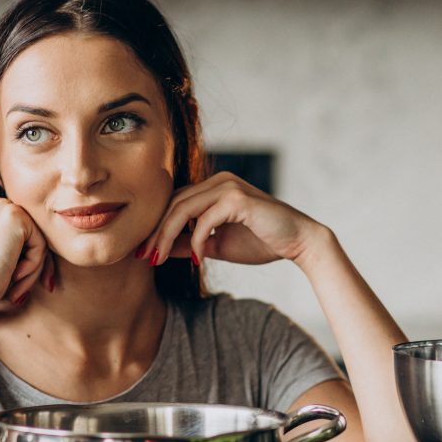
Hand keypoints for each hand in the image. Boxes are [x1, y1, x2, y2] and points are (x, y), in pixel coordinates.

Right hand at [0, 195, 53, 310]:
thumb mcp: (1, 257)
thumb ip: (20, 248)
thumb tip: (50, 265)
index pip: (24, 235)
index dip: (27, 262)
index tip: (19, 286)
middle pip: (33, 237)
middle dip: (33, 267)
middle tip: (19, 293)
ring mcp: (6, 207)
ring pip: (39, 242)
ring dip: (32, 271)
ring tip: (15, 289)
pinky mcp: (17, 216)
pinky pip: (41, 245)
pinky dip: (33, 266)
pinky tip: (13, 274)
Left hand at [139, 172, 324, 266]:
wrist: (298, 242)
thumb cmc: (262, 242)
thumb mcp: (218, 245)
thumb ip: (191, 243)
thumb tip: (163, 250)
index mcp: (213, 188)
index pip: (174, 203)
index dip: (155, 227)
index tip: (143, 253)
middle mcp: (218, 181)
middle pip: (173, 204)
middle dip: (155, 232)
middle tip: (143, 257)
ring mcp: (227, 186)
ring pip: (182, 209)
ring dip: (167, 236)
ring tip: (158, 259)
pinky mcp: (237, 198)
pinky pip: (204, 220)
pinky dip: (197, 241)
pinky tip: (198, 260)